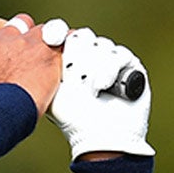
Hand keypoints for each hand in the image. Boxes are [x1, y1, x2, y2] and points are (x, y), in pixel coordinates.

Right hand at [0, 12, 62, 115]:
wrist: (7, 110)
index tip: (5, 34)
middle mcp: (6, 41)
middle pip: (22, 22)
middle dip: (29, 34)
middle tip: (34, 53)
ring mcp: (29, 43)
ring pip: (44, 30)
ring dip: (49, 43)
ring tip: (52, 64)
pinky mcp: (49, 50)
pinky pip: (64, 39)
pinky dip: (67, 47)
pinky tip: (68, 60)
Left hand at [46, 27, 153, 160]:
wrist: (103, 137)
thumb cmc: (75, 120)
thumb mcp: (53, 91)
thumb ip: (44, 67)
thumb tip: (42, 36)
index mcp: (69, 62)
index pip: (64, 37)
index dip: (58, 34)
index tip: (51, 37)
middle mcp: (90, 59)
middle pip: (82, 37)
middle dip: (77, 56)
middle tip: (75, 78)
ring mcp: (110, 61)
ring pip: (100, 45)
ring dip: (93, 67)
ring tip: (91, 89)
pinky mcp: (130, 66)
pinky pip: (118, 54)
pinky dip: (109, 69)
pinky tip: (102, 86)